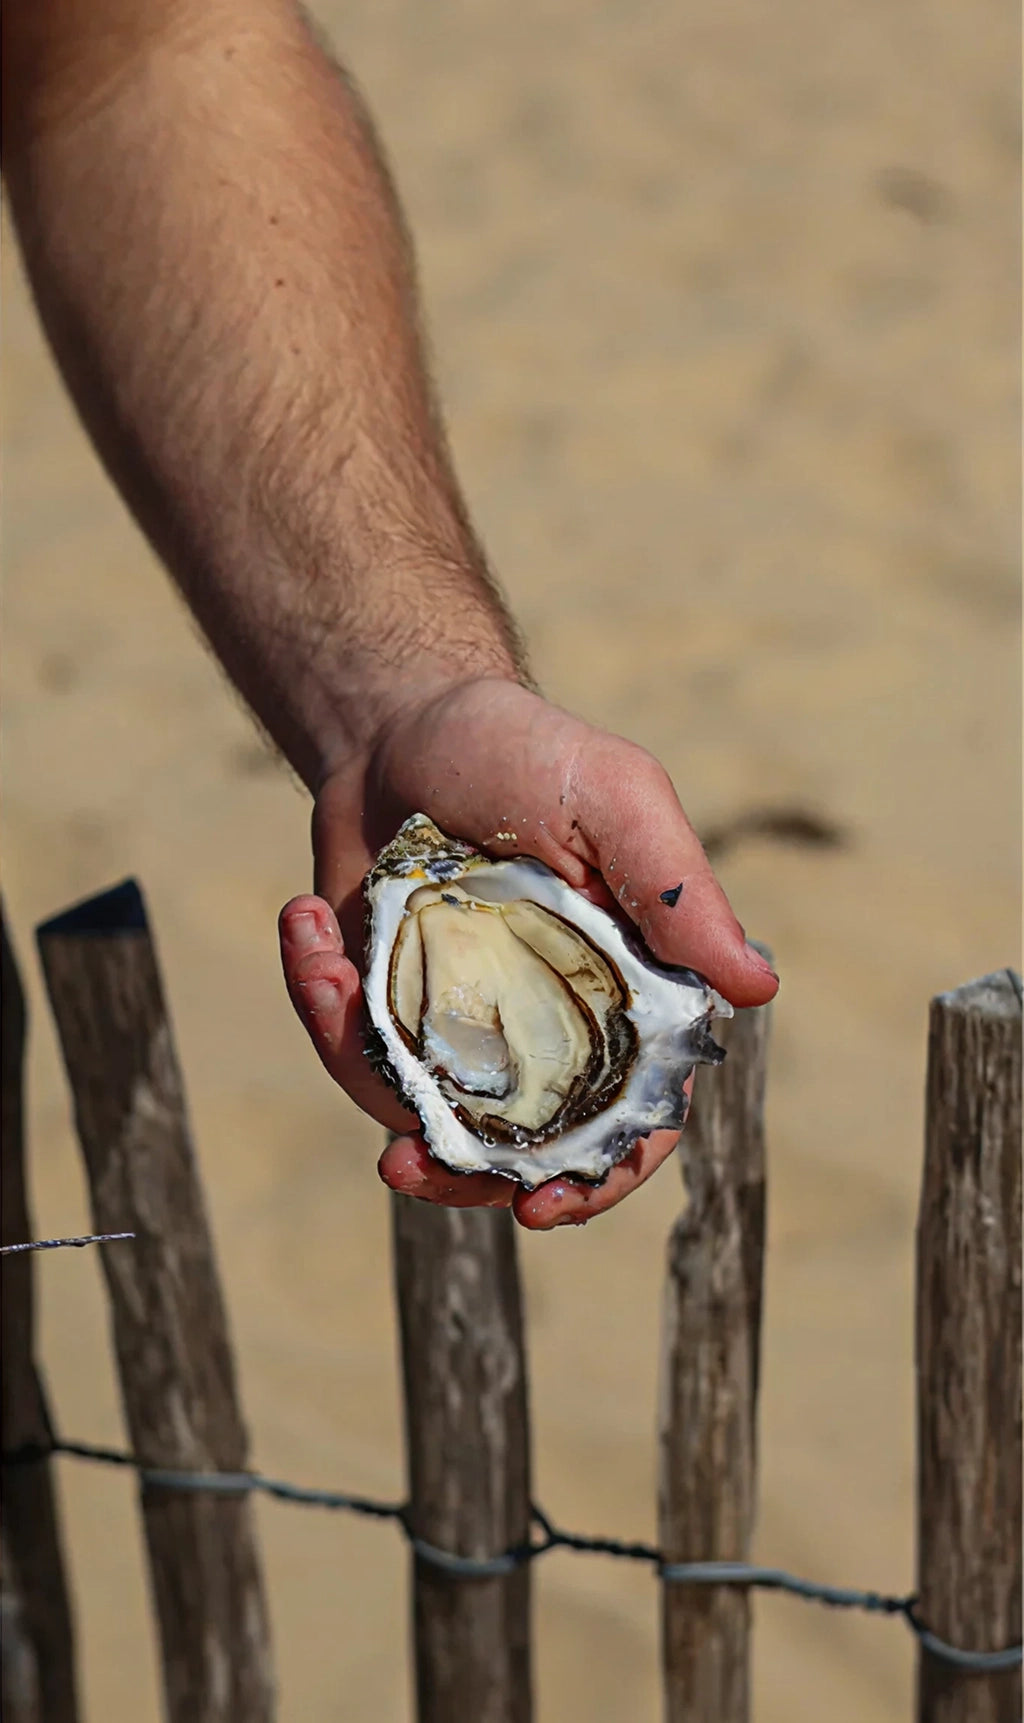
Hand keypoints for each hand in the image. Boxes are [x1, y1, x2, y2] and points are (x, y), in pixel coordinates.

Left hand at [278, 678, 777, 1228]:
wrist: (402, 721)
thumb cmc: (525, 749)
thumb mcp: (611, 798)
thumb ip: (677, 889)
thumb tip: (757, 986)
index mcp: (627, 995)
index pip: (633, 1118)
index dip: (598, 1178)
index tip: (537, 1207)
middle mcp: (549, 1026)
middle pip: (521, 1149)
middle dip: (459, 1173)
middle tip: (407, 1163)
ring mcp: (462, 1024)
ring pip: (423, 1112)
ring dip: (362, 1071)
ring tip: (323, 967)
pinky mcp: (386, 1007)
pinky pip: (353, 1047)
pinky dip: (315, 997)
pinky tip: (305, 921)